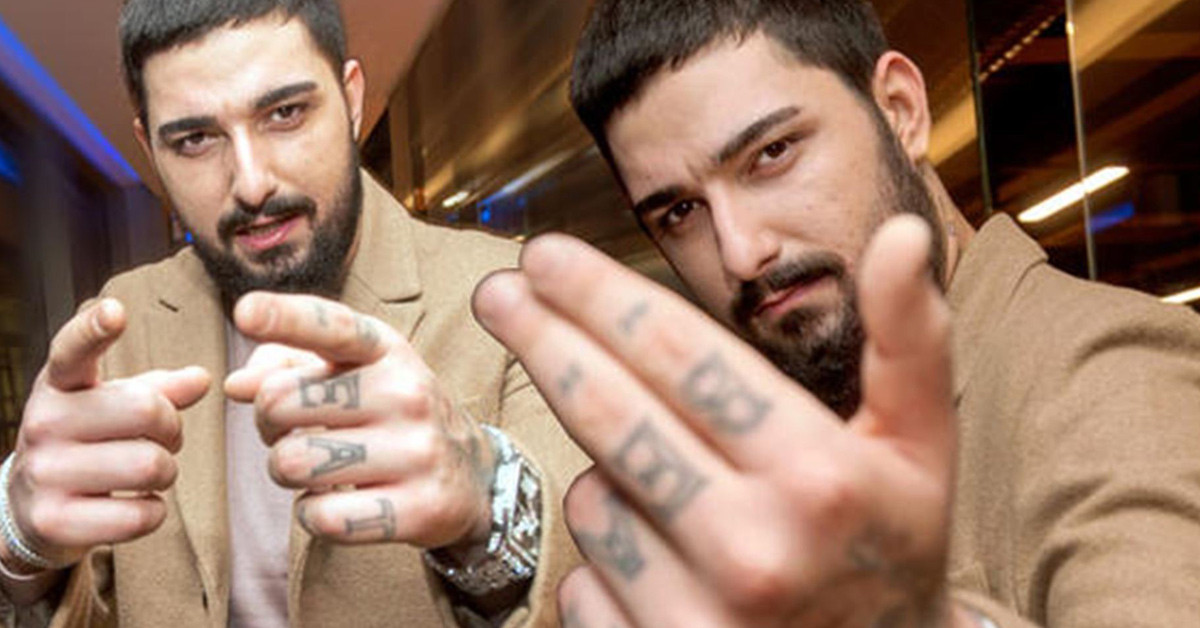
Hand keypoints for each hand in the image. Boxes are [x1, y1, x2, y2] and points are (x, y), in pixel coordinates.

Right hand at [10, 299, 209, 571]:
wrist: (30, 510)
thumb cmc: (86, 443)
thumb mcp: (112, 406)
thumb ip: (159, 389)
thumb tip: (202, 379)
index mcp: (60, 385)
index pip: (73, 350)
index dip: (94, 329)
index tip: (115, 312)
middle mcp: (44, 422)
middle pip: (148, 411)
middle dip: (172, 429)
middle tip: (161, 440)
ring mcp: (44, 473)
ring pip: (152, 466)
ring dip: (166, 472)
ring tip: (146, 473)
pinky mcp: (55, 520)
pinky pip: (142, 515)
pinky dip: (153, 512)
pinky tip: (132, 505)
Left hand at [224, 294, 495, 548]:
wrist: (471, 476)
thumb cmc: (391, 415)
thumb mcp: (351, 375)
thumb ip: (287, 365)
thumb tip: (237, 384)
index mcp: (386, 350)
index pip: (333, 327)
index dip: (286, 317)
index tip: (246, 312)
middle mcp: (407, 392)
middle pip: (280, 402)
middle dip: (268, 423)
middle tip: (293, 432)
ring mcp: (417, 450)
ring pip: (293, 464)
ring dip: (287, 473)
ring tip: (318, 469)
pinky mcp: (418, 508)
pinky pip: (321, 517)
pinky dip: (315, 515)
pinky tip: (341, 503)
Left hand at [473, 216, 965, 626]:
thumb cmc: (890, 550)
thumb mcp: (921, 448)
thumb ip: (909, 341)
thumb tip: (900, 235)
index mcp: (818, 478)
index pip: (683, 359)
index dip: (602, 296)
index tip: (547, 256)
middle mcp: (752, 551)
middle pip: (609, 415)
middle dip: (543, 339)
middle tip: (499, 294)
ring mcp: (696, 617)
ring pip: (589, 500)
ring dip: (603, 472)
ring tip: (658, 476)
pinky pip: (582, 578)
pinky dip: (603, 554)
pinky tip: (654, 554)